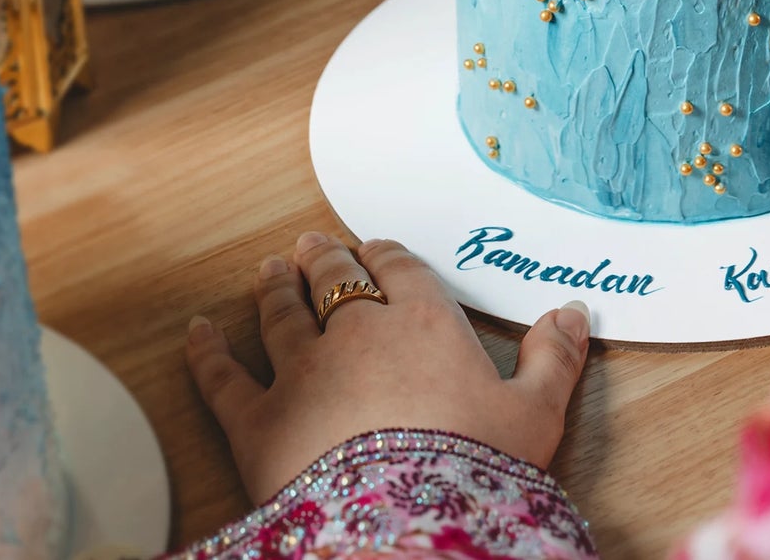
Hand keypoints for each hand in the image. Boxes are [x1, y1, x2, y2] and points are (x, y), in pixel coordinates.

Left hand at [185, 232, 589, 505]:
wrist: (403, 527)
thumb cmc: (473, 466)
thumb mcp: (535, 414)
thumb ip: (553, 357)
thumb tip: (572, 315)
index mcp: (421, 319)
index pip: (397, 267)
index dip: (383, 254)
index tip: (374, 248)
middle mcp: (355, 330)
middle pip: (332, 278)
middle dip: (321, 256)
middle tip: (309, 243)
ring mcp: (300, 371)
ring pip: (280, 312)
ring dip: (273, 286)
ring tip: (268, 269)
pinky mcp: (255, 421)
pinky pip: (222, 376)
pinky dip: (207, 351)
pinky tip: (197, 332)